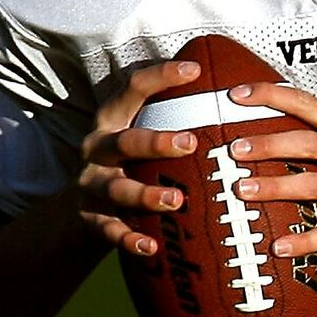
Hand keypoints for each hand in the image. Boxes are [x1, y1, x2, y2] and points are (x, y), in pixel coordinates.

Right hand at [75, 59, 201, 256]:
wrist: (80, 205)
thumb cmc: (130, 159)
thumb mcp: (139, 129)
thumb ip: (171, 114)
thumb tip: (236, 93)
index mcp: (112, 117)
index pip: (134, 88)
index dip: (162, 76)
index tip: (196, 69)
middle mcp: (97, 147)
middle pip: (125, 141)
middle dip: (156, 142)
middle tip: (191, 142)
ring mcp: (91, 183)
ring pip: (117, 188)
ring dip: (146, 195)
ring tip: (177, 201)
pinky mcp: (90, 217)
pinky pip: (109, 230)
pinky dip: (129, 239)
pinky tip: (151, 247)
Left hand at [224, 81, 316, 258]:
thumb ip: (315, 134)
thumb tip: (260, 128)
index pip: (305, 103)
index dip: (270, 96)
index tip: (239, 95)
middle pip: (306, 144)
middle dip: (268, 145)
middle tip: (236, 150)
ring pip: (312, 185)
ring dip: (274, 187)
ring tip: (244, 191)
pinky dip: (302, 240)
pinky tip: (279, 245)